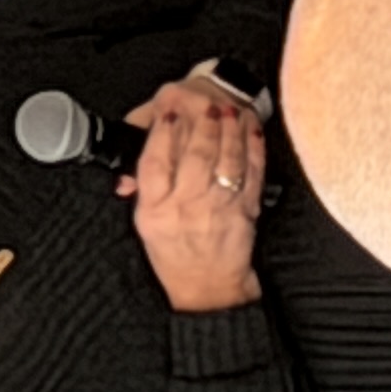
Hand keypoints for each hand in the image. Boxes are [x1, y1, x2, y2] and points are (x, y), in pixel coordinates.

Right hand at [118, 74, 264, 312]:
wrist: (206, 288)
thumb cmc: (173, 253)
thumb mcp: (144, 224)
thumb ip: (142, 188)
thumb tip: (138, 157)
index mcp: (153, 209)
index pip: (155, 161)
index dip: (162, 132)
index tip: (168, 111)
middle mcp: (185, 207)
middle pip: (195, 154)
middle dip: (202, 123)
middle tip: (206, 103)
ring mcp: (218, 208)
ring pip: (226, 159)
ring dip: (229, 129)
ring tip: (229, 109)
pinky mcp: (245, 210)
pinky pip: (251, 172)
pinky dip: (253, 146)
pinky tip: (250, 128)